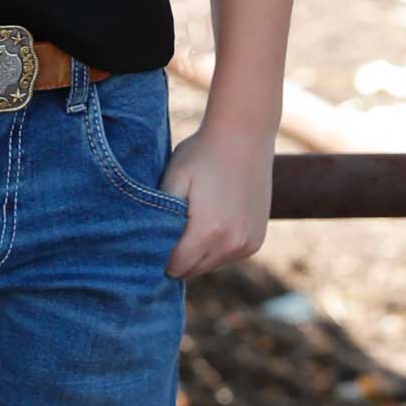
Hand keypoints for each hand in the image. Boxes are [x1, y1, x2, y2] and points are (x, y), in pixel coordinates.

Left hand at [159, 120, 274, 280]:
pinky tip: (212, 220)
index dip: (159, 256)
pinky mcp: (257, 241)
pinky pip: (228, 256)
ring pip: (210, 266)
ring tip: (192, 220)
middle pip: (192, 271)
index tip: (152, 238)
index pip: (175, 267)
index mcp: (207, 231)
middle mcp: (231, 244)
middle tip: (169, 228)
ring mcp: (247, 245)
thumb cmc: (202, 153)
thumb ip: (160, 215)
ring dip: (197, 253)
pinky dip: (217, 247)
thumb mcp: (173, 178)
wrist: (244, 134)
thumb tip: (149, 244)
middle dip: (177, 257)